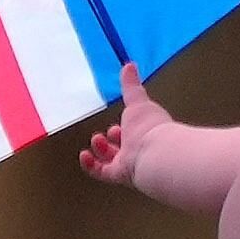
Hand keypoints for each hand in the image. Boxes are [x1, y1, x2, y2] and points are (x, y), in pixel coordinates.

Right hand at [81, 71, 170, 188]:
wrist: (155, 153)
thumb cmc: (150, 126)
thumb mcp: (137, 100)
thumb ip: (131, 85)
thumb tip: (129, 64)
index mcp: (145, 132)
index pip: (132, 132)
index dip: (122, 127)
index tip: (116, 124)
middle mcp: (138, 149)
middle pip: (122, 148)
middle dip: (110, 140)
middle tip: (104, 134)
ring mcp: (129, 164)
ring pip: (111, 160)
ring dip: (100, 150)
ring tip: (96, 140)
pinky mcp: (119, 174)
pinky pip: (101, 172)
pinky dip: (90, 164)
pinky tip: (84, 156)